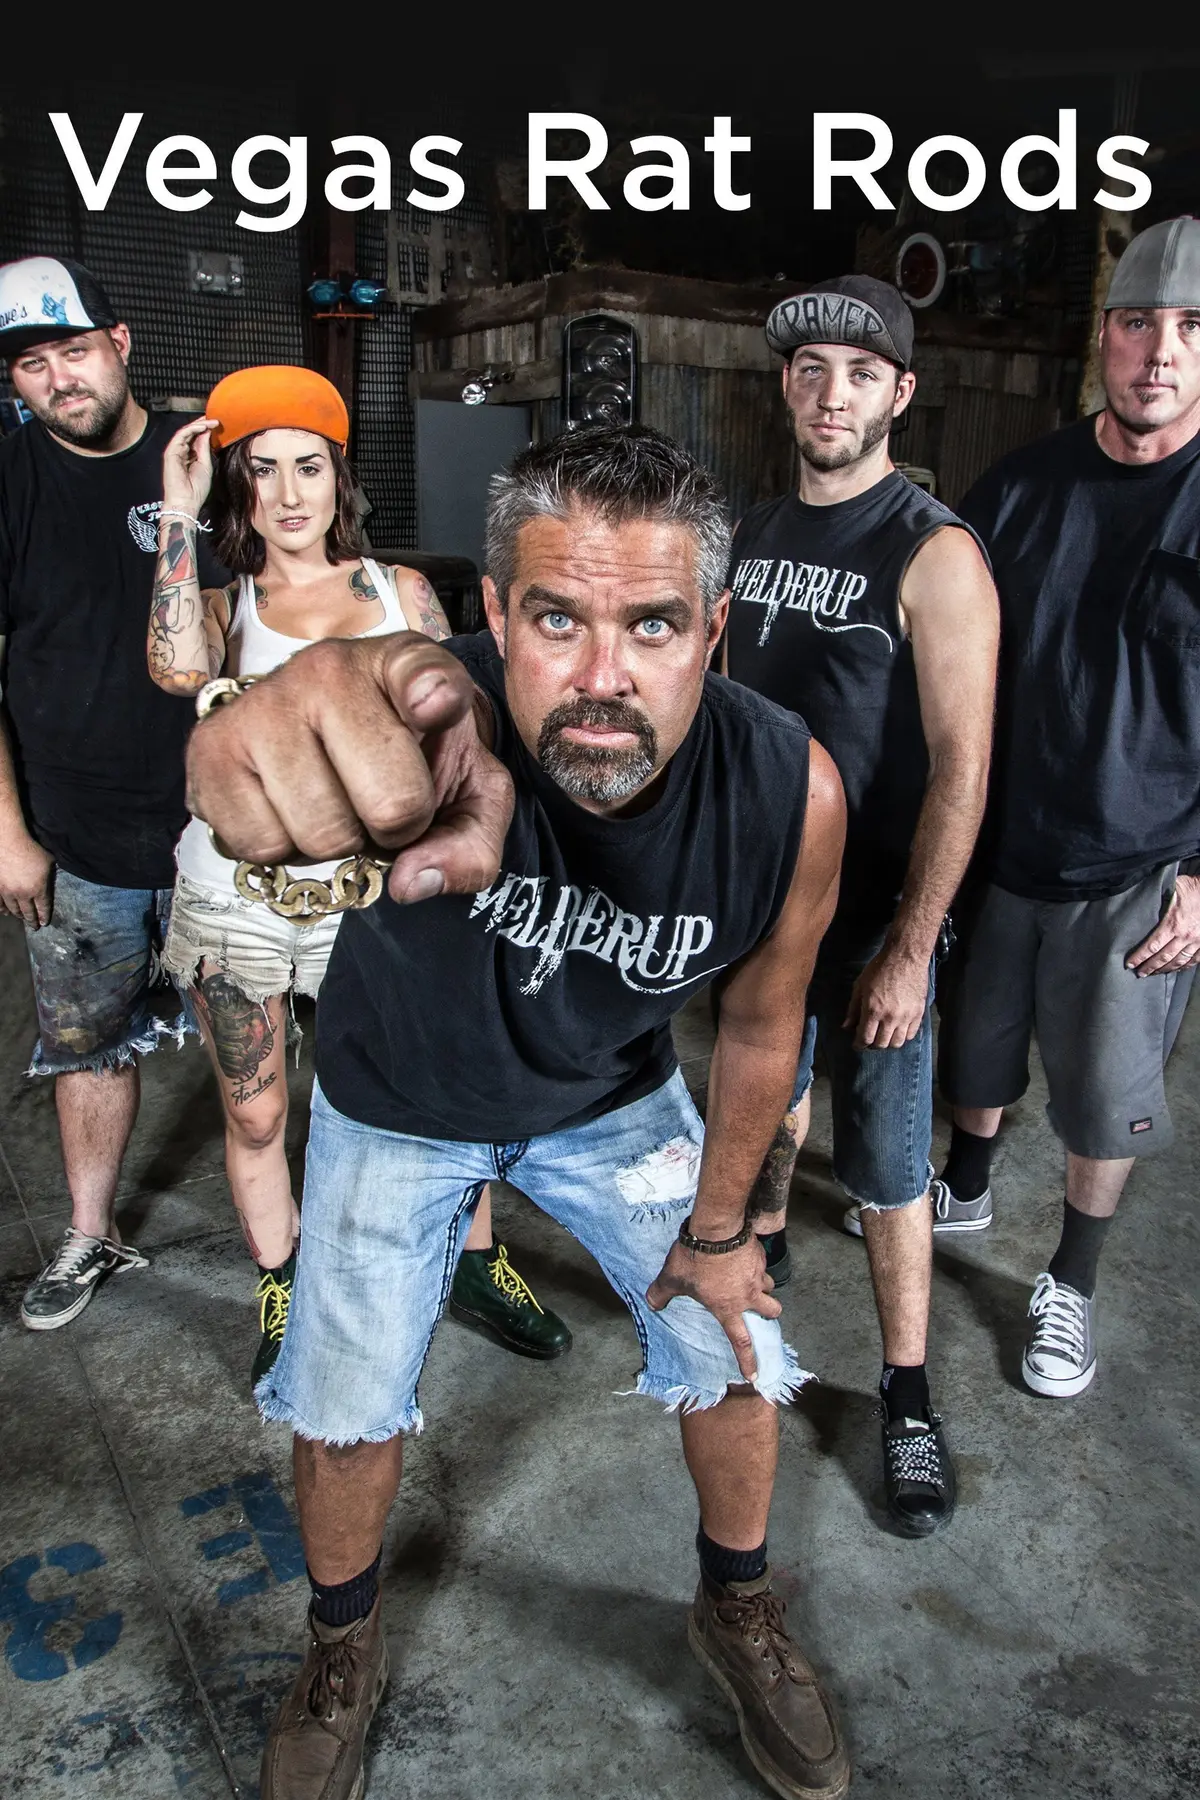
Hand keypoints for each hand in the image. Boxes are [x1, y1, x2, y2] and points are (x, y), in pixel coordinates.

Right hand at [0, 833, 52, 927]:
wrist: (8, 842)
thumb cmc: (31, 849)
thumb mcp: (49, 862)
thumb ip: (49, 876)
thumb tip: (50, 882)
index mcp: (39, 890)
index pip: (43, 908)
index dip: (44, 917)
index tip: (44, 924)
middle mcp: (23, 894)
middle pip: (28, 912)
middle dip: (32, 921)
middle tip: (34, 927)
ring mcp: (8, 892)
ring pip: (13, 909)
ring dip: (18, 915)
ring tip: (21, 919)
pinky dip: (3, 909)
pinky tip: (4, 912)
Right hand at [161, 416, 217, 515]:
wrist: (187, 502)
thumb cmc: (197, 489)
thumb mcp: (205, 464)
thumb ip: (204, 448)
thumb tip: (207, 432)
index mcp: (190, 456)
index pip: (196, 438)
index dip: (206, 430)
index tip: (218, 425)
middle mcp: (181, 452)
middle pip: (191, 433)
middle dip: (203, 424)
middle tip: (215, 419)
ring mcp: (175, 451)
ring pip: (186, 432)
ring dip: (199, 425)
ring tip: (211, 421)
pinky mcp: (171, 452)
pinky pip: (181, 435)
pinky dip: (192, 429)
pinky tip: (203, 427)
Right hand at [186, 634, 513, 903]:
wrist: (328, 738)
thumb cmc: (408, 760)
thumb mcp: (467, 793)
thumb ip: (470, 843)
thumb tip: (410, 882)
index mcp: (404, 665)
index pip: (424, 673)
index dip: (434, 697)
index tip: (435, 706)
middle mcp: (328, 671)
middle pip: (391, 805)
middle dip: (395, 831)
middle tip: (379, 802)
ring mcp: (262, 706)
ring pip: (321, 834)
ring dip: (336, 843)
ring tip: (332, 801)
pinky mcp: (210, 748)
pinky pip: (260, 845)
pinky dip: (282, 849)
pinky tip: (288, 810)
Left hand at [646, 1236, 779, 1381]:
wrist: (715, 1229)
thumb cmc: (693, 1259)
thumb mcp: (671, 1279)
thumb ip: (661, 1294)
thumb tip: (651, 1304)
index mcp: (727, 1308)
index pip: (741, 1342)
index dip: (748, 1361)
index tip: (754, 1375)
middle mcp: (747, 1295)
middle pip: (771, 1312)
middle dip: (769, 1313)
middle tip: (760, 1309)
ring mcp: (757, 1274)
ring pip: (770, 1287)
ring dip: (764, 1287)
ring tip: (751, 1281)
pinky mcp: (760, 1255)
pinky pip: (763, 1264)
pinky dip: (756, 1264)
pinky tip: (744, 1256)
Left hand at [843, 942, 928, 1048]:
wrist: (905, 956)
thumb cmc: (880, 968)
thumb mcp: (860, 986)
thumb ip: (853, 1009)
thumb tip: (846, 1027)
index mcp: (873, 1010)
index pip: (865, 1038)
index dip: (859, 1045)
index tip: (857, 1044)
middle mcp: (890, 1017)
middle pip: (881, 1044)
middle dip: (872, 1045)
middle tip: (869, 1039)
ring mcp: (907, 1016)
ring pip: (897, 1043)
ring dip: (888, 1043)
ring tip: (883, 1035)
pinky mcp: (919, 1013)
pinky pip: (911, 1034)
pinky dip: (903, 1036)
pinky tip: (897, 1029)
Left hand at [1126, 873, 1199, 975]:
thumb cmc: (1193, 888)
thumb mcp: (1173, 889)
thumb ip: (1158, 897)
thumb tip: (1139, 897)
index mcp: (1174, 923)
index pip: (1152, 946)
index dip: (1140, 957)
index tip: (1130, 964)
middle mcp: (1185, 936)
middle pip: (1163, 958)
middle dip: (1149, 967)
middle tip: (1139, 973)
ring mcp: (1197, 941)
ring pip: (1178, 961)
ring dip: (1165, 969)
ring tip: (1154, 973)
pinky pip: (1194, 960)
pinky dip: (1183, 966)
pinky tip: (1176, 969)